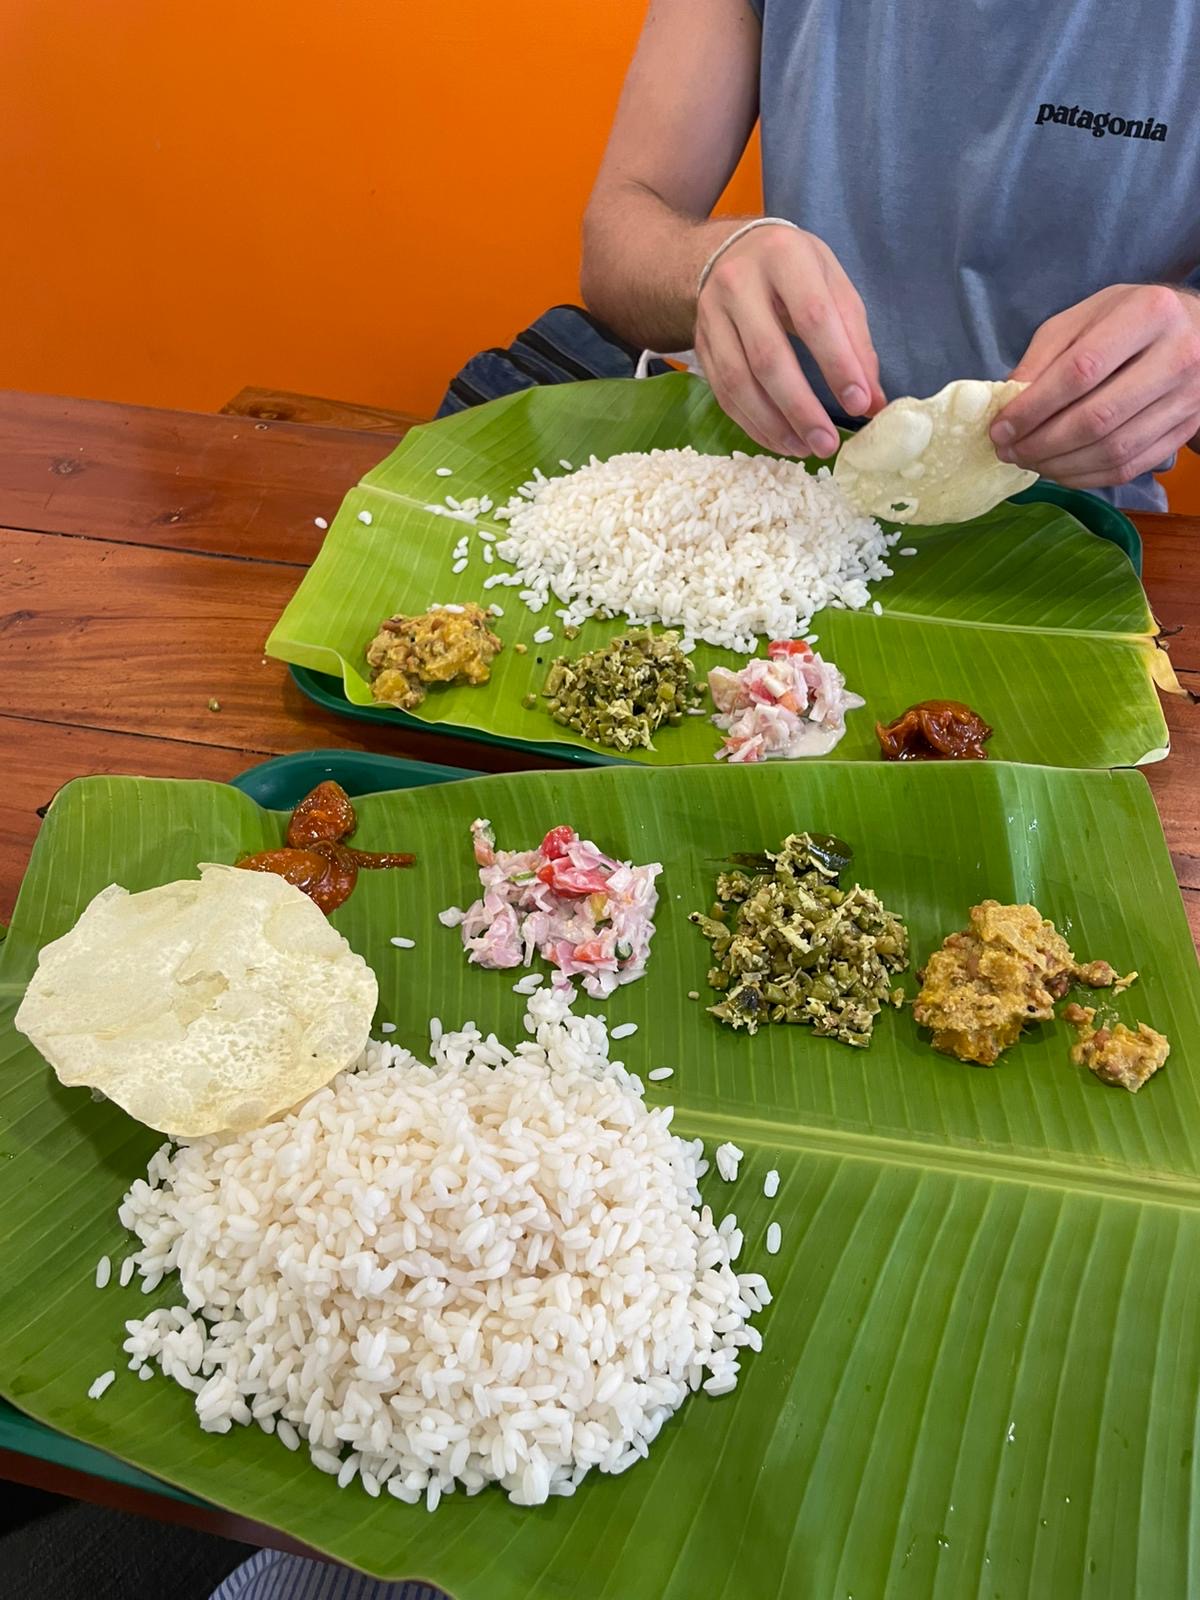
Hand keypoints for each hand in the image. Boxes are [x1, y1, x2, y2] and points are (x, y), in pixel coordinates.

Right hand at [694, 224, 885, 457]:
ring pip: (738, 382)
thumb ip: (856, 340)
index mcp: (783, 256)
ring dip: (773, 424)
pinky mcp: (699, 345)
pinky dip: (752, 423)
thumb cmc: (794, 270)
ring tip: (804, 449)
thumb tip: (873, 402)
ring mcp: (711, 316)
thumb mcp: (833, 285)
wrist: (730, 253)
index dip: (837, 365)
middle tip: (827, 444)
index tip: (859, 404)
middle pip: (769, 357)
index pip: (813, 317)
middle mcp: (739, 283)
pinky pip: (722, 393)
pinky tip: (779, 440)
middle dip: (801, 408)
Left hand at [991, 284, 1199, 488]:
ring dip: (1060, 465)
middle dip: (1041, 444)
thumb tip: (1009, 403)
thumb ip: (1043, 356)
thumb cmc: (1129, 318)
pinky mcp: (1186, 430)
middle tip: (1008, 451)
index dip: (1034, 407)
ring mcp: (1188, 398)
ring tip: (1028, 461)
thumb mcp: (1083, 317)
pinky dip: (1085, 476)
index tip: (1001, 427)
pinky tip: (1058, 468)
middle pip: (1097, 418)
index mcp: (1149, 313)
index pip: (1080, 371)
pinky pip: (1129, 468)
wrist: (1196, 328)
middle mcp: (1178, 356)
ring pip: (1113, 451)